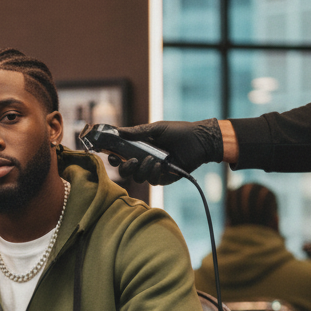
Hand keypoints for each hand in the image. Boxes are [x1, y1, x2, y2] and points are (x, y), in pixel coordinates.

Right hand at [110, 119, 224, 184]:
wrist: (200, 140)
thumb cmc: (179, 131)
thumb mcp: (157, 129)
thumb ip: (137, 131)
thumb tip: (118, 131)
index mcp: (140, 148)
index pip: (121, 155)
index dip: (113, 157)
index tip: (111, 155)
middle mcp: (144, 160)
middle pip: (126, 170)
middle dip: (125, 168)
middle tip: (130, 161)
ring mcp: (154, 171)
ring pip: (138, 178)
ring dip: (142, 169)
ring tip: (152, 159)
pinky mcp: (164, 178)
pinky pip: (152, 181)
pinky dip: (153, 173)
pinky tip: (160, 165)